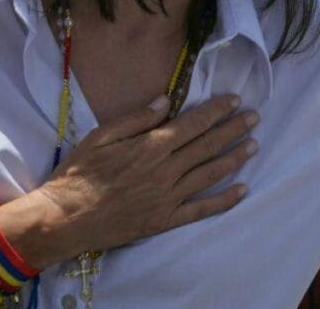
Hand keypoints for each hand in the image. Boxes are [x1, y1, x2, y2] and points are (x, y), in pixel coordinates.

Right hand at [0, 95, 257, 269]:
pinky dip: (225, 200)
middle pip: (208, 146)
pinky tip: (243, 190)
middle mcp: (166, 170)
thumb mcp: (101, 136)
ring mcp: (169, 197)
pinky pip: (202, 209)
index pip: (194, 124)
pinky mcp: (166, 219)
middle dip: (234, 129)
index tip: (236, 100)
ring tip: (254, 145)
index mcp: (152, 147)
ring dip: (235, 158)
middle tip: (255, 117)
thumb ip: (136, 119)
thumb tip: (166, 100)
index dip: (217, 111)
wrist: (65, 218)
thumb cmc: (78, 174)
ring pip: (210, 174)